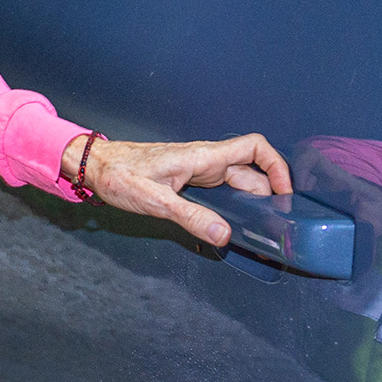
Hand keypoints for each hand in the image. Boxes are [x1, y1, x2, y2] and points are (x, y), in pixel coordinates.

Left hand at [80, 134, 294, 245]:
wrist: (95, 166)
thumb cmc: (119, 175)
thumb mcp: (154, 200)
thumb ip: (190, 217)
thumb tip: (225, 235)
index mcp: (201, 157)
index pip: (253, 147)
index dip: (276, 165)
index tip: (285, 191)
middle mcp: (205, 160)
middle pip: (251, 170)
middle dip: (269, 192)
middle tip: (277, 222)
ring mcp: (198, 169)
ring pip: (238, 180)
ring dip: (253, 199)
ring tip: (262, 225)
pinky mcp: (190, 179)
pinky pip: (222, 188)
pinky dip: (235, 202)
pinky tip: (235, 221)